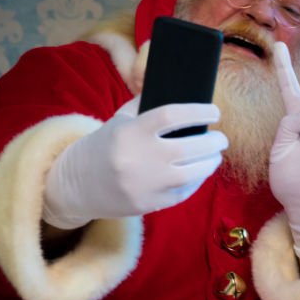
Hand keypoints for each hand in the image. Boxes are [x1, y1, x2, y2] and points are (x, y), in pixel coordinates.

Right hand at [42, 97, 225, 228]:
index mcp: (132, 132)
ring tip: (215, 155)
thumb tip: (183, 95)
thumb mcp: (119, 121)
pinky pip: (184, 192)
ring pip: (194, 173)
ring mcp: (146, 184)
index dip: (199, 112)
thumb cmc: (105, 146)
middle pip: (191, 146)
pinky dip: (197, 181)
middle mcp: (141, 158)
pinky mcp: (150, 204)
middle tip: (221, 138)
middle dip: (214, 141)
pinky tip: (200, 172)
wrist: (77, 184)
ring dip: (210, 162)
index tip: (214, 112)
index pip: (173, 115)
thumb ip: (147, 106)